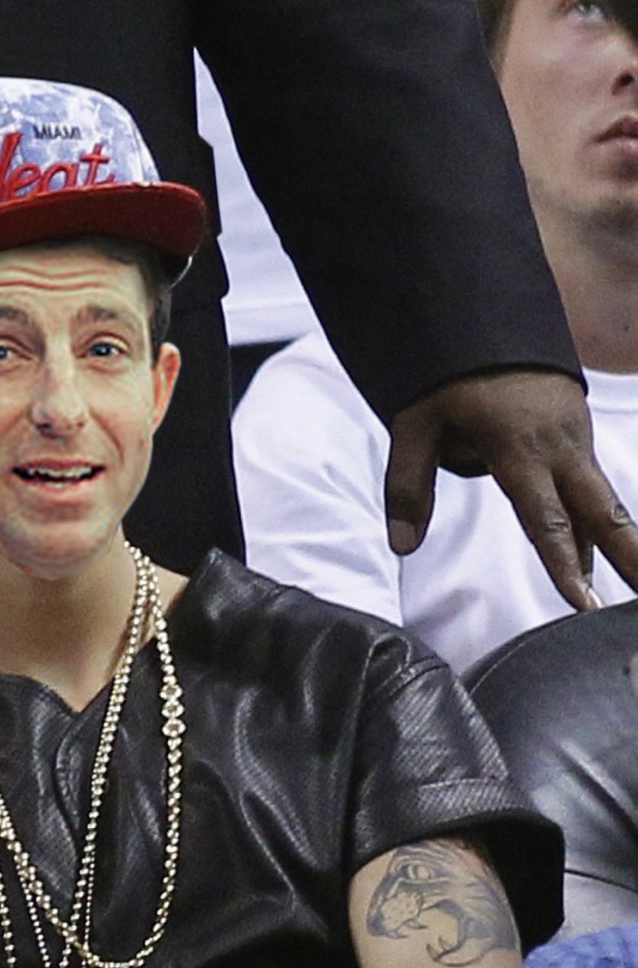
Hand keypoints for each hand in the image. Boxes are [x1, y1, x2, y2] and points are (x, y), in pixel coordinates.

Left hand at [384, 369, 637, 610]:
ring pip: (600, 501)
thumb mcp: (413, 426)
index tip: (584, 604)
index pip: (547, 520)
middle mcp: (559, 444)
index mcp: (520, 448)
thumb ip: (407, 486)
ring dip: (616, 544)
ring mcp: (574, 435)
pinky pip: (590, 483)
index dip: (566, 566)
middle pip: (602, 513)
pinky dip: (597, 519)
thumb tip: (402, 544)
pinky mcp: (576, 429)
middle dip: (630, 557)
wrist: (481, 314)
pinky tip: (599, 555)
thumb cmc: (445, 373)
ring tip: (631, 589)